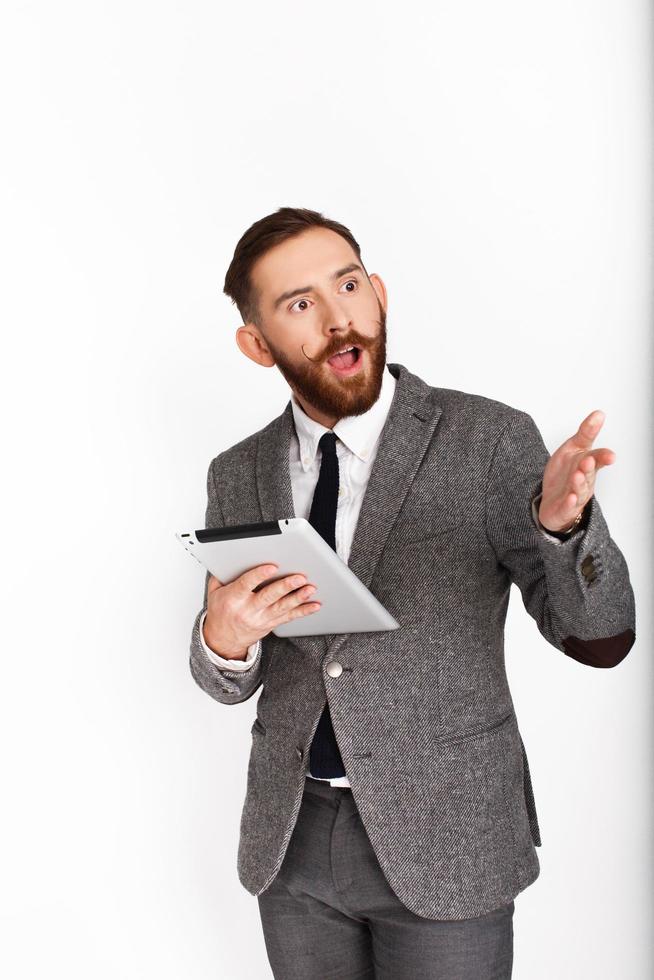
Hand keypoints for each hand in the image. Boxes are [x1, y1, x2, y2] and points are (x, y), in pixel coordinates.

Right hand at [202, 563, 320, 657]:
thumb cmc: (220, 612)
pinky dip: (303, 611)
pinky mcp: (270, 624)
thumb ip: (222, 575)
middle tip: (299, 577)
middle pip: (268, 597)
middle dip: (285, 586)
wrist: (223, 640)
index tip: (271, 567)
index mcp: (233, 599)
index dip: (259, 576)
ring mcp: (260, 619)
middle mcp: (247, 610)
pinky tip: (314, 605)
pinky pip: (288, 617)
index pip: (246, 585)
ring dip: (298, 598)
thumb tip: (229, 557)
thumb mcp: (214, 593)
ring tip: (310, 588)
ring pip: (281, 608)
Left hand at [538, 410, 615, 532]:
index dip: (603, 457)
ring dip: (579, 483)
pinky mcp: (565, 507)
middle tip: (588, 460)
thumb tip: (599, 413)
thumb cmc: (565, 473)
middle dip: (588, 467)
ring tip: (577, 475)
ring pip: (579, 489)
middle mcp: (584, 480)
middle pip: (588, 474)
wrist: (552, 500)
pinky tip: (570, 498)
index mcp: (587, 464)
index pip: (597, 458)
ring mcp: (575, 495)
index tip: (610, 455)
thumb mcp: (573, 448)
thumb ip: (586, 433)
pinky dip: (570, 503)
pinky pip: (568, 506)